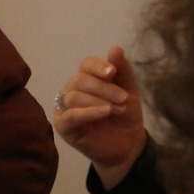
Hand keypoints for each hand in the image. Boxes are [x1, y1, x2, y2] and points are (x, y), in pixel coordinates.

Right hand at [55, 47, 146, 184]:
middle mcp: (72, 91)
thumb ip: (122, 71)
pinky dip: (88, 112)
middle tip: (124, 98)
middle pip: (80, 80)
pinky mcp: (63, 126)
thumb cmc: (126, 117)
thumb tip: (115, 48)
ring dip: (99, 101)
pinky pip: (71, 115)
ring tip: (118, 110)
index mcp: (87, 80)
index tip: (112, 72)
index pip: (85, 65)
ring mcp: (65, 108)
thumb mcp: (130, 91)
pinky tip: (104, 112)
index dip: (97, 66)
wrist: (128, 146)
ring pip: (74, 97)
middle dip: (103, 88)